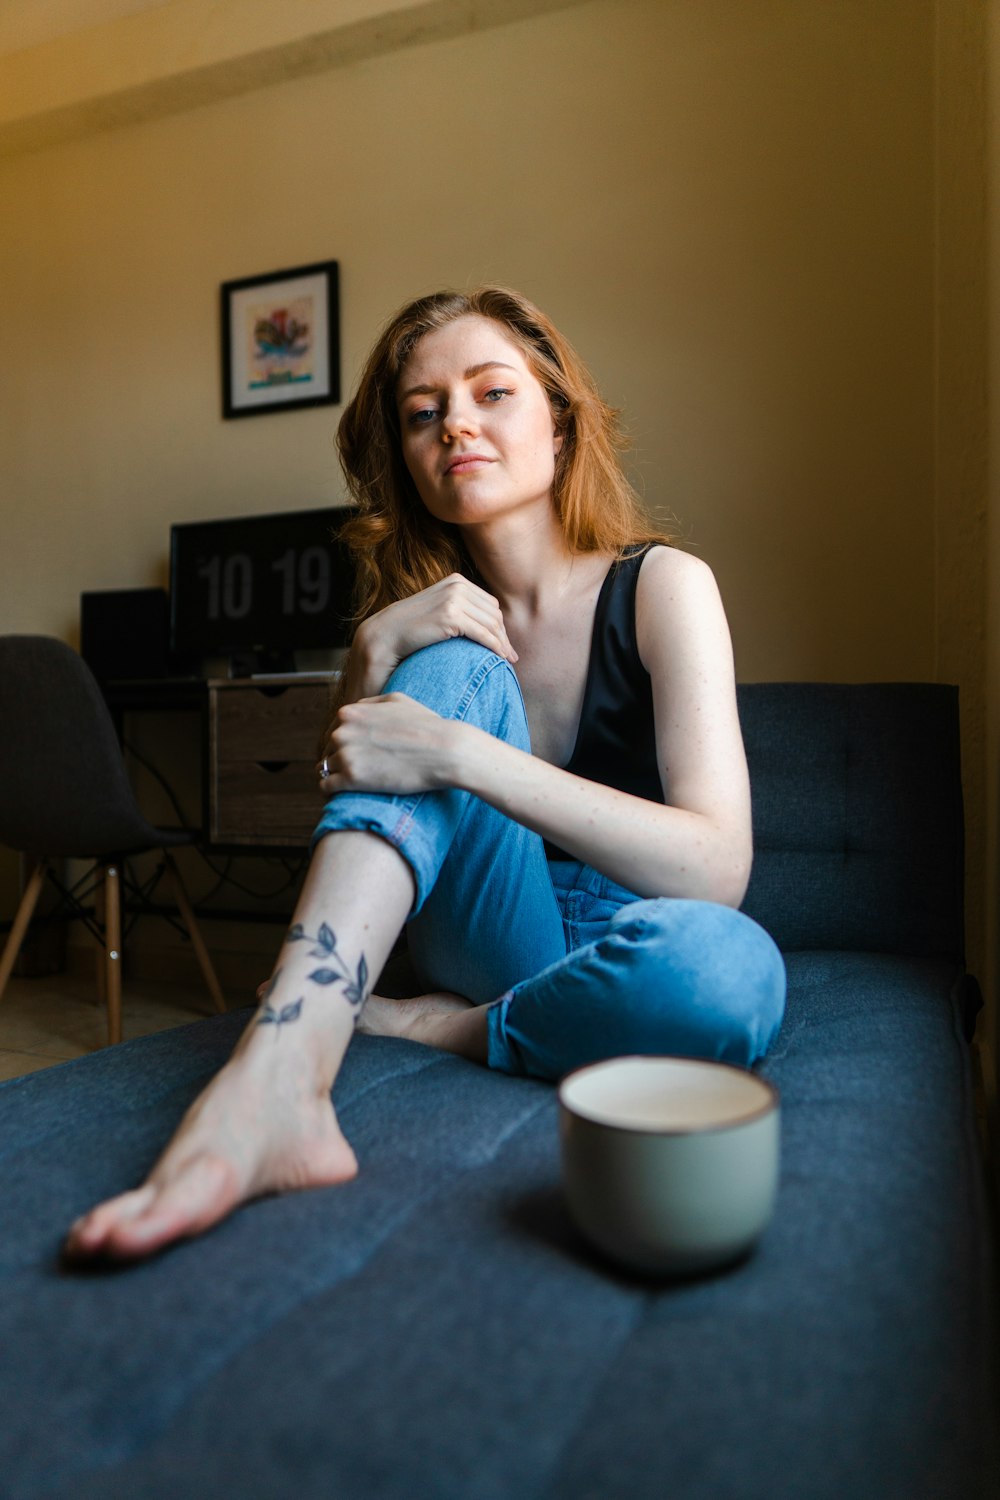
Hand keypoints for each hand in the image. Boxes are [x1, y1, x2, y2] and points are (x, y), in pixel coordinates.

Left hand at [318, 693, 457, 796]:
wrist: (444, 751)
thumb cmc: (427, 725)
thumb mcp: (397, 700)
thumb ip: (371, 703)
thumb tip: (358, 709)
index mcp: (350, 713)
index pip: (334, 730)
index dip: (346, 743)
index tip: (358, 754)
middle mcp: (342, 732)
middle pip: (329, 749)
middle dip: (340, 759)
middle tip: (358, 770)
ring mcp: (345, 755)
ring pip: (325, 768)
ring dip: (337, 775)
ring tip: (353, 784)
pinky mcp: (351, 779)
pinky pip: (326, 786)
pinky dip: (332, 791)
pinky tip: (346, 793)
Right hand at [354, 574, 516, 695]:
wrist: (387, 634)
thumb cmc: (414, 627)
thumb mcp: (440, 609)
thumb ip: (461, 609)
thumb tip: (488, 624)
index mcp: (457, 580)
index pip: (490, 604)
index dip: (500, 626)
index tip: (504, 644)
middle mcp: (457, 585)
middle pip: (494, 614)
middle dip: (503, 636)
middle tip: (510, 656)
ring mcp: (454, 599)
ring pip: (492, 625)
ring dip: (502, 644)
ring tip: (507, 660)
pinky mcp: (451, 616)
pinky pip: (483, 634)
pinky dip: (495, 647)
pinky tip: (500, 659)